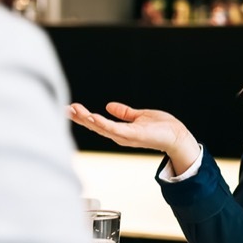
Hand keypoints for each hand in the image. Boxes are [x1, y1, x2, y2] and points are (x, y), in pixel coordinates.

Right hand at [68, 102, 200, 172]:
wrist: (177, 135)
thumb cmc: (162, 127)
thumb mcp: (139, 117)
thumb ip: (125, 113)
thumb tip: (109, 106)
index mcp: (120, 130)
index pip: (97, 123)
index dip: (84, 116)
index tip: (71, 108)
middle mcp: (119, 135)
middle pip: (95, 126)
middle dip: (79, 118)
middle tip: (65, 109)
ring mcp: (125, 137)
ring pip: (101, 128)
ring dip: (87, 119)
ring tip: (74, 111)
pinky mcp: (133, 135)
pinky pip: (114, 129)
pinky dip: (102, 124)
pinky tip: (92, 117)